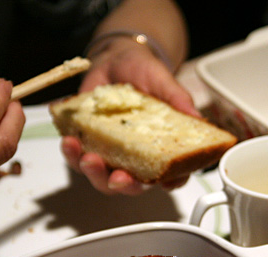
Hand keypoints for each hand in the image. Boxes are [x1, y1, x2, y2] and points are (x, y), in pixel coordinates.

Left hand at [61, 42, 195, 194]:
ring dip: (93, 173)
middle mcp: (135, 159)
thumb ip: (179, 101)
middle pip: (131, 186)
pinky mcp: (86, 144)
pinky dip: (71, 154)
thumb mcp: (164, 82)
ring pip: (101, 178)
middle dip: (123, 185)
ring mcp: (109, 154)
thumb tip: (197, 119)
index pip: (170, 175)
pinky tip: (69, 141)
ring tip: (86, 157)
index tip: (165, 184)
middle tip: (117, 177)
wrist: (116, 59)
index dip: (170, 183)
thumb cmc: (144, 73)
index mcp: (160, 150)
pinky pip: (76, 158)